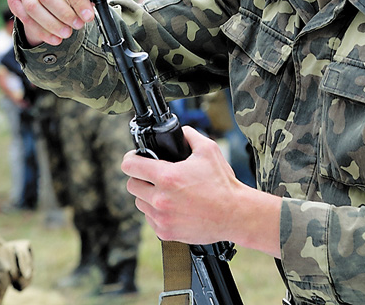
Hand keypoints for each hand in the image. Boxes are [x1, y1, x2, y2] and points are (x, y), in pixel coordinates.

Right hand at [6, 0, 93, 45]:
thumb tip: (88, 10)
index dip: (79, 1)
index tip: (88, 16)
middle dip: (65, 14)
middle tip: (77, 25)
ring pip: (34, 8)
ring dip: (52, 24)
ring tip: (66, 33)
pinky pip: (24, 17)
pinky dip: (41, 31)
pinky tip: (54, 38)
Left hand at [121, 126, 248, 245]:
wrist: (235, 214)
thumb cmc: (223, 184)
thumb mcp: (208, 150)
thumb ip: (189, 135)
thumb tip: (179, 131)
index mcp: (167, 177)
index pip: (130, 166)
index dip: (131, 159)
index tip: (135, 158)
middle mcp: (160, 199)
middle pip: (131, 185)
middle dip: (140, 178)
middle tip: (153, 176)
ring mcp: (162, 218)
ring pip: (139, 203)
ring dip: (147, 196)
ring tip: (165, 192)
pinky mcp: (165, 233)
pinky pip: (150, 219)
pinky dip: (157, 212)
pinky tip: (172, 207)